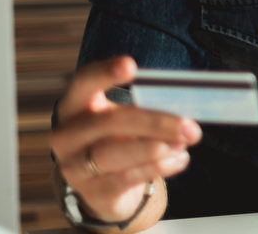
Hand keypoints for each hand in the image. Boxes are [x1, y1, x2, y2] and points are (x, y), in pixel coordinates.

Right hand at [49, 56, 200, 223]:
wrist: (106, 186)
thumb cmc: (120, 139)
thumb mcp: (127, 119)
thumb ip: (146, 108)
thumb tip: (183, 107)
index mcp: (75, 106)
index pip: (84, 82)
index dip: (105, 73)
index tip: (131, 64)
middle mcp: (67, 135)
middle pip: (110, 123)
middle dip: (154, 123)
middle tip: (189, 127)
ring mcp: (74, 167)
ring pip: (115, 154)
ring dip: (155, 149)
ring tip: (183, 144)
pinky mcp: (92, 192)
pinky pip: (126, 179)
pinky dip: (158, 168)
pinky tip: (179, 159)